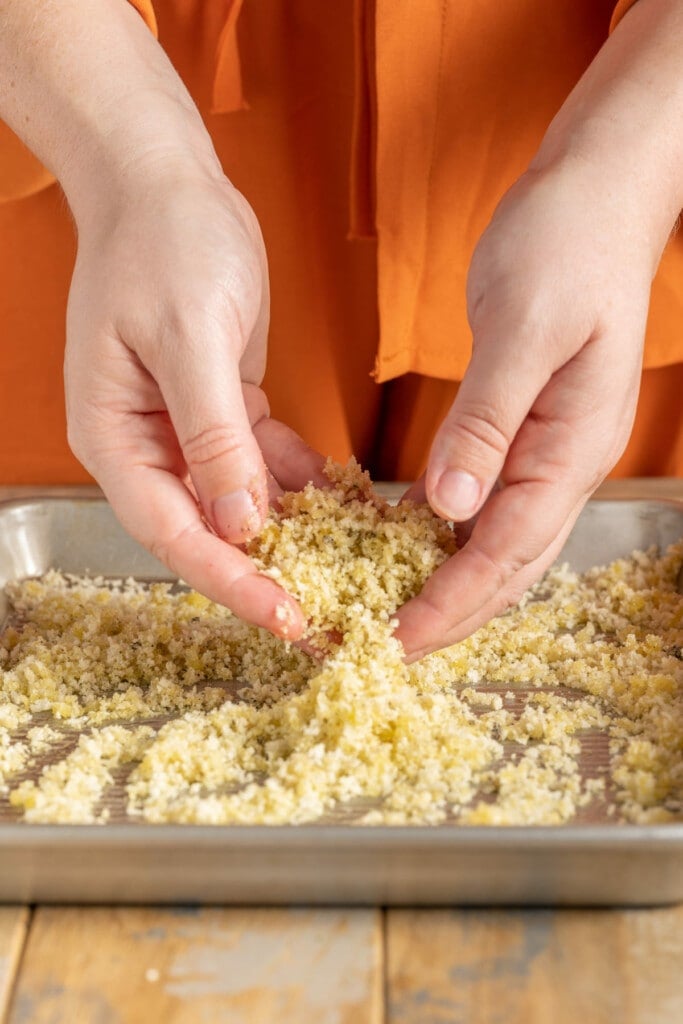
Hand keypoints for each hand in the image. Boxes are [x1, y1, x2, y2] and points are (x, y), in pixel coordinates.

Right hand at [65, 167, 324, 637]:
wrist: (166, 181)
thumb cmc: (162, 242)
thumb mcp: (190, 336)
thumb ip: (212, 434)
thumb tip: (238, 520)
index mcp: (114, 436)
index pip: (173, 533)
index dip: (231, 581)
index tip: (286, 617)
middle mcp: (144, 444)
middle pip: (205, 531)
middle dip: (265, 573)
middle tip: (324, 614)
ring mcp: (182, 428)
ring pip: (238, 503)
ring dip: (290, 532)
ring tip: (347, 566)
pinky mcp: (221, 407)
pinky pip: (262, 462)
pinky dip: (300, 481)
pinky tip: (343, 498)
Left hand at [394, 0, 682, 661]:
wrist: (596, 192)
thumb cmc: (566, 245)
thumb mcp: (522, 327)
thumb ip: (487, 420)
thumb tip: (449, 506)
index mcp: (573, 445)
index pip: (508, 549)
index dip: (454, 600)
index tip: (402, 638)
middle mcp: (569, 458)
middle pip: (512, 561)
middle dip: (456, 609)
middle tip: (395, 643)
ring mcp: (555, 444)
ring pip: (505, 538)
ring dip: (458, 580)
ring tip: (404, 609)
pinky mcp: (531, 423)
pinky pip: (496, 498)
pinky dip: (458, 531)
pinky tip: (419, 538)